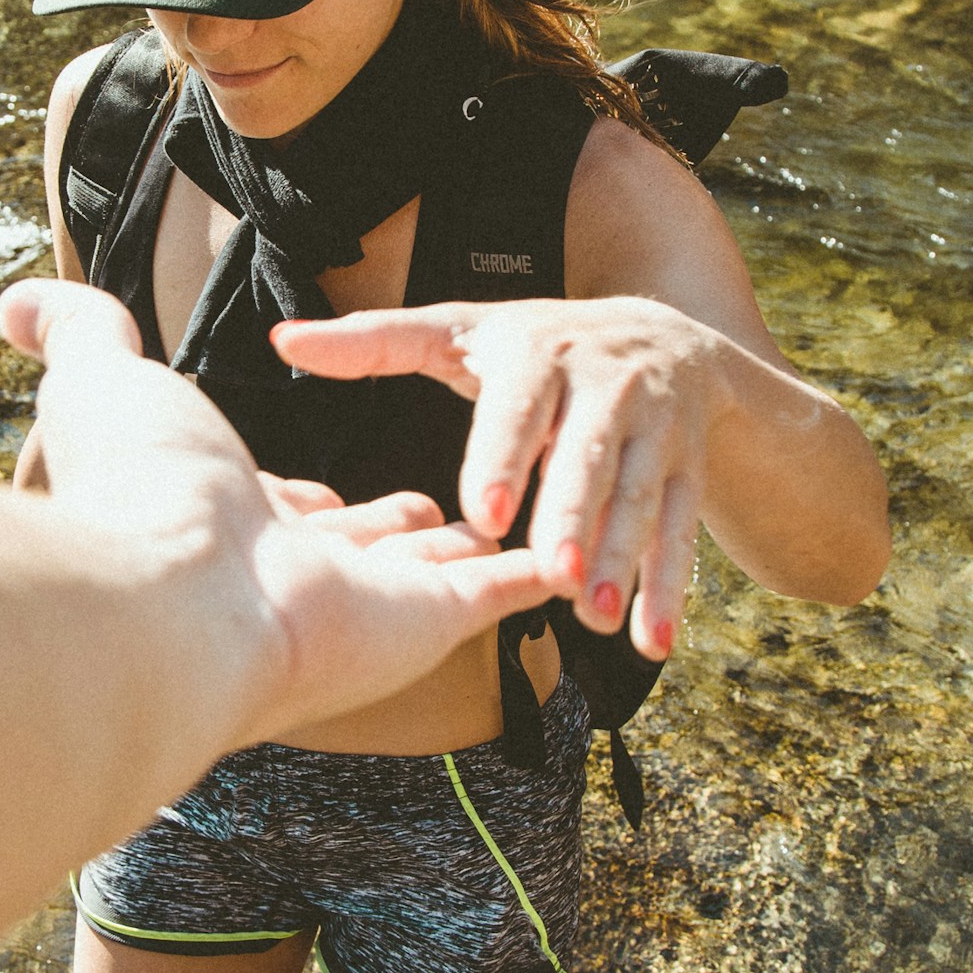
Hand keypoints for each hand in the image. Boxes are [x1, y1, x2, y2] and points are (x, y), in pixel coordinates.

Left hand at [0, 280, 550, 744]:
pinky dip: (538, 578)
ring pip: (436, 574)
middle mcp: (298, 574)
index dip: (308, 500)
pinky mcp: (427, 619)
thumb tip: (15, 301)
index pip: (285, 514)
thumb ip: (74, 334)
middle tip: (446, 513)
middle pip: (365, 550)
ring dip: (477, 552)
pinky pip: (497, 593)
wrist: (176, 592)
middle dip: (398, 534)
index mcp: (233, 525)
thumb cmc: (138, 487)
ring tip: (529, 535)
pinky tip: (573, 568)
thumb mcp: (103, 380)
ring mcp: (368, 604)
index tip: (324, 494)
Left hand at [272, 297, 730, 664]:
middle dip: (573, 516)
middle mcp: (605, 385)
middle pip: (587, 457)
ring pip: (639, 497)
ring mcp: (655, 428)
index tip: (479, 516)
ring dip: (622, 559)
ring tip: (597, 620)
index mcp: (538, 353)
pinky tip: (652, 641)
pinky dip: (669, 586)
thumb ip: (375, 343)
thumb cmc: (537, 344)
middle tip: (550, 576)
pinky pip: (681, 528)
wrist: (671, 338)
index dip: (502, 458)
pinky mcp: (688, 468)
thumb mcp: (460, 332)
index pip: (518, 408)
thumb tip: (284, 339)